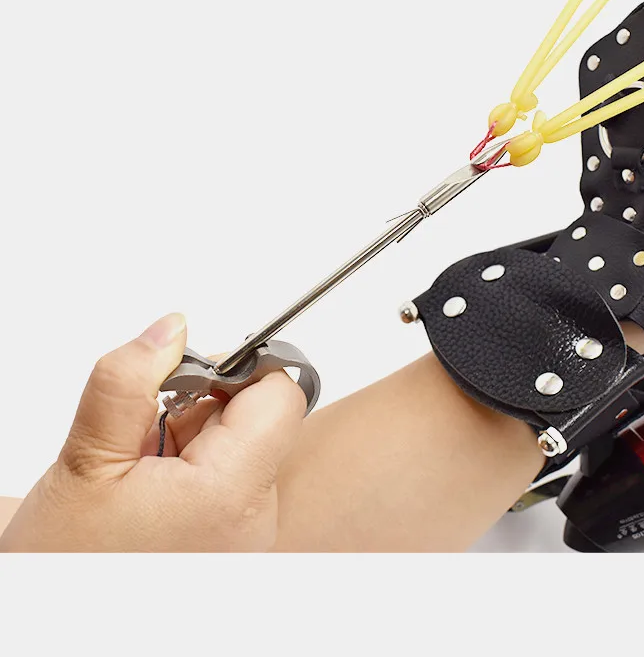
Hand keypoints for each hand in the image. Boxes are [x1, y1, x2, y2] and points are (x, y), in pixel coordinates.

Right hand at [0, 314, 305, 551]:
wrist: (51, 635)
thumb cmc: (65, 569)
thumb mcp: (86, 463)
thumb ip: (129, 382)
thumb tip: (171, 328)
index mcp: (231, 492)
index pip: (281, 395)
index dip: (238, 369)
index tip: (189, 374)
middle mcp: (256, 519)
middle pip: (260, 418)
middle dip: (202, 406)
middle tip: (146, 431)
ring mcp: (250, 536)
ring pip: (244, 445)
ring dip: (193, 437)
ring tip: (141, 468)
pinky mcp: (238, 545)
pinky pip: (234, 479)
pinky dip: (194, 467)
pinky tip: (152, 488)